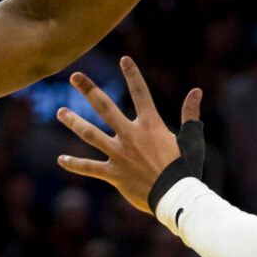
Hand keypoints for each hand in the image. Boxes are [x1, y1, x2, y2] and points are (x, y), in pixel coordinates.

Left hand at [57, 57, 201, 213]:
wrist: (175, 196)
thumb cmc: (184, 168)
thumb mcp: (191, 139)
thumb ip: (190, 114)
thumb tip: (197, 91)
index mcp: (150, 125)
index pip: (140, 93)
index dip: (133, 75)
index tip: (123, 59)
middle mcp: (131, 135)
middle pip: (105, 107)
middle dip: (89, 90)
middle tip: (74, 76)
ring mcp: (119, 154)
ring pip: (90, 134)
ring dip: (74, 121)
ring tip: (60, 112)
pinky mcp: (113, 174)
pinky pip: (90, 168)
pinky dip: (75, 164)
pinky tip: (61, 160)